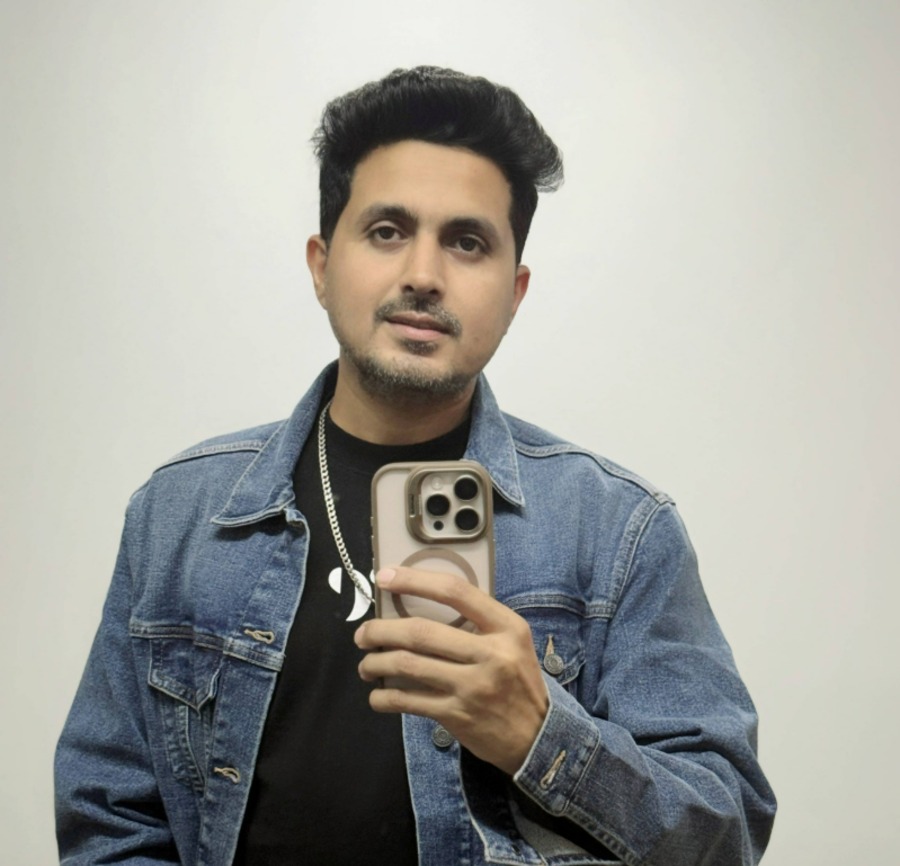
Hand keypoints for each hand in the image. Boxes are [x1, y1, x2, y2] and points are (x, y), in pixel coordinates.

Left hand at [354, 566, 548, 774]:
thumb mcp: (513, 642)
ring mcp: (473, 687)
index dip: (415, 581)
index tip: (385, 577)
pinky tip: (377, 695)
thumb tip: (420, 604)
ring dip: (376, 662)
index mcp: (506, 627)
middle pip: (421, 632)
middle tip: (363, 633)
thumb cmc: (517, 681)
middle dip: (381, 630)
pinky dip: (384, 697)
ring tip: (366, 664)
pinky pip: (409, 701)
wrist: (538, 737)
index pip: (455, 592)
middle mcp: (491, 654)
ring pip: (408, 666)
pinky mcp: (457, 715)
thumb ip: (478, 623)